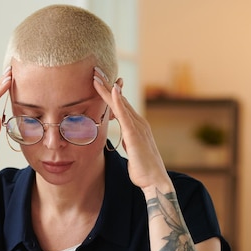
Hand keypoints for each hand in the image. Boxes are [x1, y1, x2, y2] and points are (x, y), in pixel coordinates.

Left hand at [92, 67, 171, 191]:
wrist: (155, 181)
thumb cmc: (143, 168)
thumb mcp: (132, 149)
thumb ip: (128, 139)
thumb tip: (123, 136)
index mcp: (136, 126)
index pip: (120, 104)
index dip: (109, 91)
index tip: (99, 80)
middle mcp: (138, 122)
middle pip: (119, 99)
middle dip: (106, 84)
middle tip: (95, 70)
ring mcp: (137, 127)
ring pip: (119, 103)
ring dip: (107, 88)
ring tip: (96, 76)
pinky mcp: (134, 134)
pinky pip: (124, 114)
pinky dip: (118, 101)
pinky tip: (113, 89)